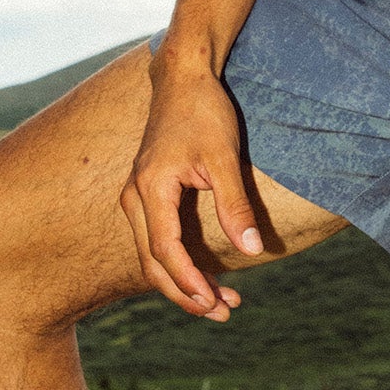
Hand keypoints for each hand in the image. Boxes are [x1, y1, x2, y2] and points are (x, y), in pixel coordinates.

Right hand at [119, 53, 266, 321]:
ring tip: (222, 302)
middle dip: (186, 293)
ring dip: (183, 281)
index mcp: (150, 188)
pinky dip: (179, 261)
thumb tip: (253, 249)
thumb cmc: (204, 111)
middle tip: (223, 313)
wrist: (183, 77)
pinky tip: (207, 273)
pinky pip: (157, 239)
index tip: (215, 302)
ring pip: (152, 255)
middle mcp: (135, 197)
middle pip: (152, 262)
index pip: (165, 249)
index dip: (189, 281)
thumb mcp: (224, 156)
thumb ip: (235, 203)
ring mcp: (137, 196)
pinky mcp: (147, 194)